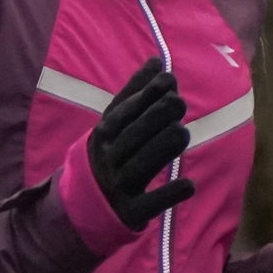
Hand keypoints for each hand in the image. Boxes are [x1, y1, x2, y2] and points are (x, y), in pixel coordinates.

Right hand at [89, 58, 194, 228]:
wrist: (84, 204)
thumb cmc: (109, 153)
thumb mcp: (114, 123)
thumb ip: (135, 94)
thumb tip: (157, 60)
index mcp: (103, 135)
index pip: (124, 112)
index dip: (146, 95)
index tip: (169, 79)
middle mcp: (108, 159)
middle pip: (133, 135)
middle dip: (157, 116)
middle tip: (179, 102)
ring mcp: (117, 187)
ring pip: (142, 165)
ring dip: (163, 147)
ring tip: (183, 133)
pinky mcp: (130, 212)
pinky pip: (151, 203)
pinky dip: (169, 194)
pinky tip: (189, 185)